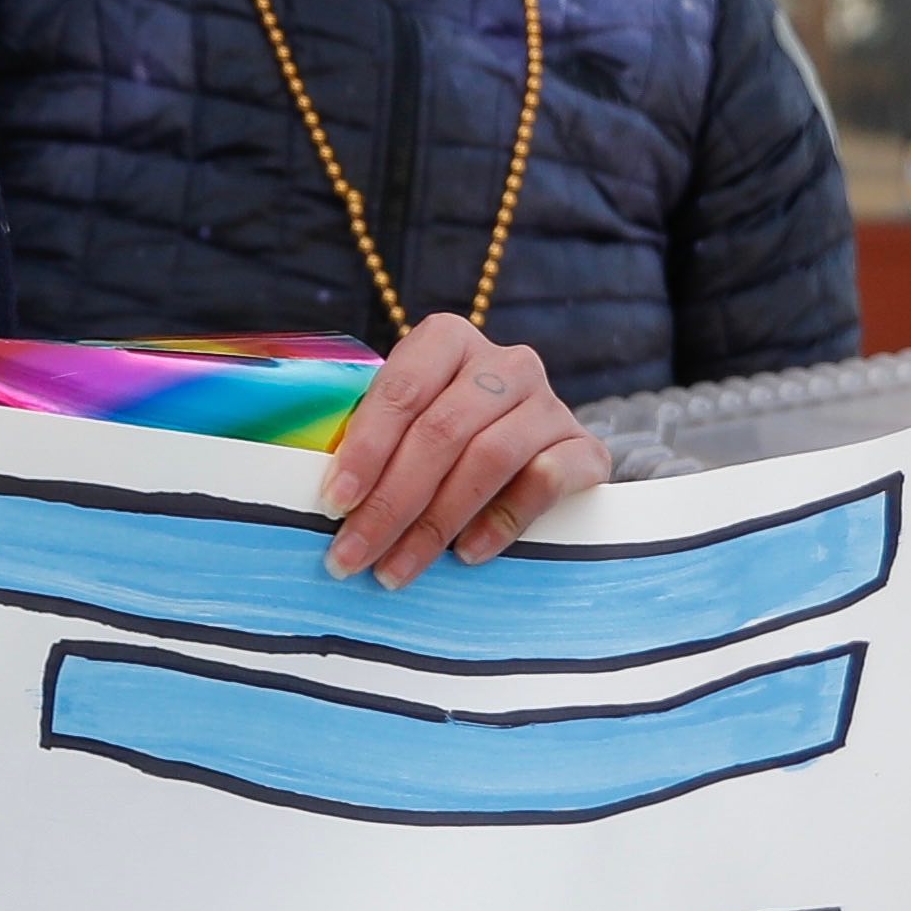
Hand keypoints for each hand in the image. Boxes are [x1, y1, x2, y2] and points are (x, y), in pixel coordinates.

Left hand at [320, 316, 601, 583]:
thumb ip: (370, 441)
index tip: (334, 503)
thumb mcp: (405, 423)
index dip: (365, 448)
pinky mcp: (586, 448)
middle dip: (390, 503)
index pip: (401, 390)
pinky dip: (502, 521)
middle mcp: (506, 363)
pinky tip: (468, 554)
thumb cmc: (441, 436)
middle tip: (352, 556)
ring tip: (396, 570)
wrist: (534, 449)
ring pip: (489, 459)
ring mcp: (551, 403)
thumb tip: (324, 500)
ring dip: (436, 523)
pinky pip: (546, 481)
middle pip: (441, 432)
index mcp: (448, 341)